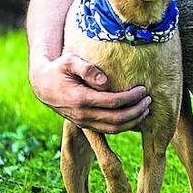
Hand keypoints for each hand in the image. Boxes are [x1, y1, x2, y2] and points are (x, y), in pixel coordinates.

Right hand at [29, 51, 150, 133]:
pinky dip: (123, 127)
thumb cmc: (59, 69)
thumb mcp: (70, 61)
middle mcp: (83, 114)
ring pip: (113, 129)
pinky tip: (134, 117)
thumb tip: (105, 81)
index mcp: (81, 99)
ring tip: (146, 110)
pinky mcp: (85, 125)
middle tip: (149, 100)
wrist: (42, 85)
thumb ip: (87, 69)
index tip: (143, 89)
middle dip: (136, 111)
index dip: (131, 97)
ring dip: (132, 121)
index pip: (113, 102)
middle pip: (117, 119)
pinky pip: (107, 130)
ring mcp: (83, 122)